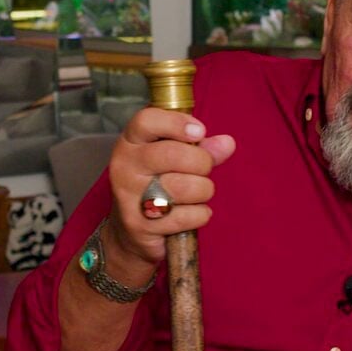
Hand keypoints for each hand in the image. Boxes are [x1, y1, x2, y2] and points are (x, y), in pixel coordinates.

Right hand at [107, 108, 235, 265]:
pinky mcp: (139, 224)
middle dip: (202, 162)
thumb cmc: (157, 184)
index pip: (147, 121)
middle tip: (204, 170)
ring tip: (197, 194)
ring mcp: (128, 197)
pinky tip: (191, 213)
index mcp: (130, 142)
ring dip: (203, 191)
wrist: (132, 230)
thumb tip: (227, 144)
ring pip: (184, 187)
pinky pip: (186, 216)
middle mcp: (124, 166)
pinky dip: (199, 215)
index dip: (177, 123)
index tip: (200, 132)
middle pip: (173, 154)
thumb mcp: (175, 159)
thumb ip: (201, 148)